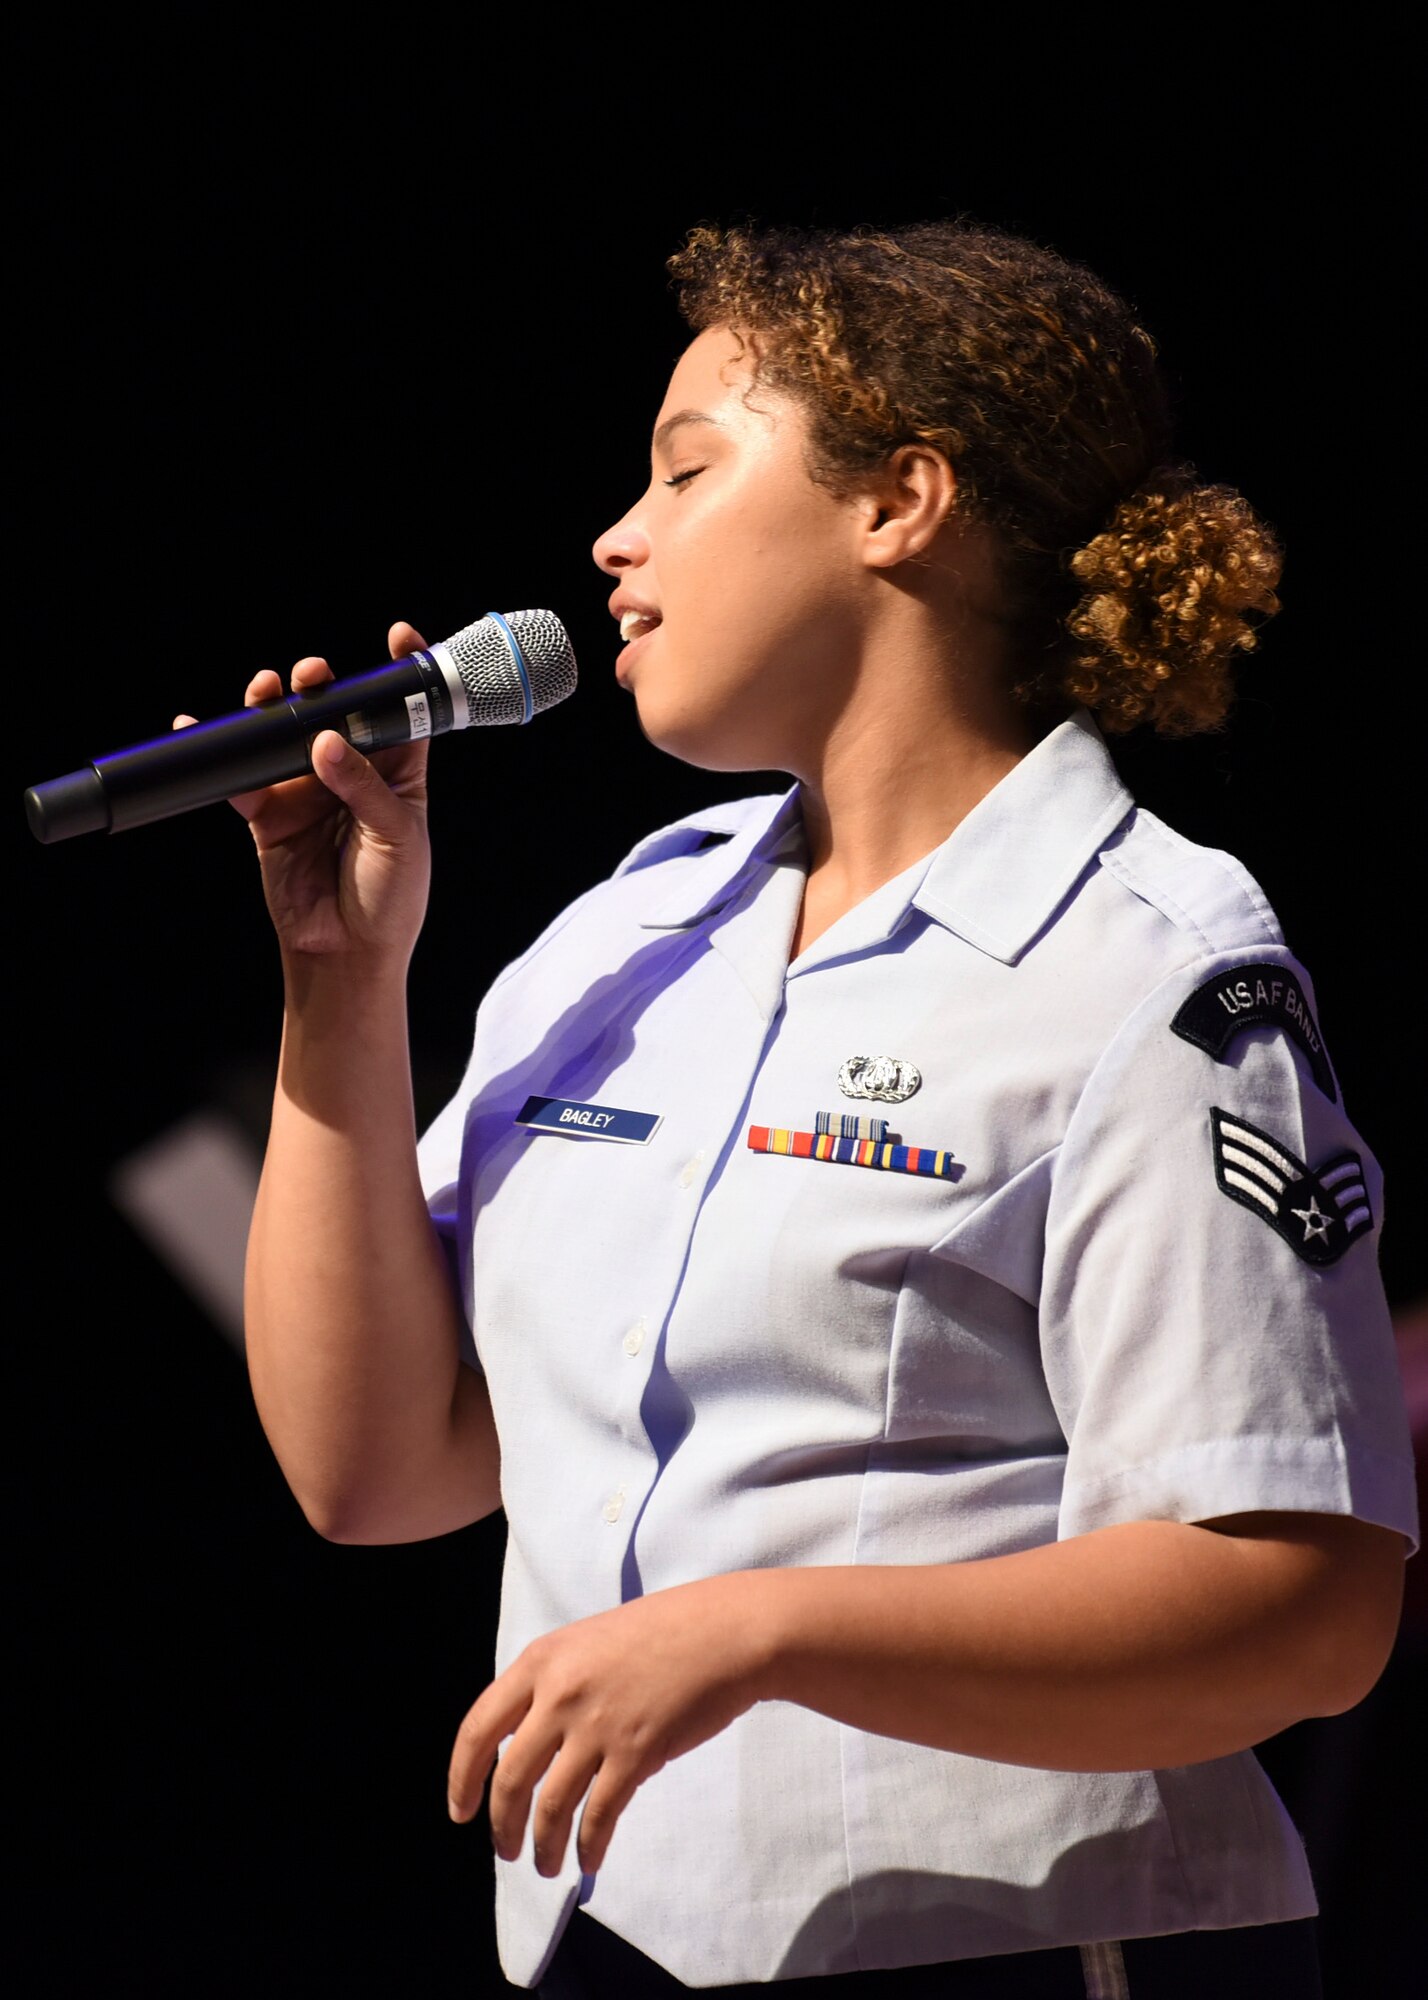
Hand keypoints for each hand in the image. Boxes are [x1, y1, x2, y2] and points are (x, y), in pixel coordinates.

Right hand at [172, 621, 432, 963]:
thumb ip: (363, 787)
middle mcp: (351, 773)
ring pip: (286, 734)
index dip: (400, 671)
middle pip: (334, 711)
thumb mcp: (397, 837)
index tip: (396, 635)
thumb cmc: (391, 897)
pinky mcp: (269, 813)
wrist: (347, 953)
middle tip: (313, 674)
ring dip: (274, 707)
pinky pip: (241, 776)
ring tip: (268, 691)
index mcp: (398, 773)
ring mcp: (308, 790)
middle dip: (323, 683)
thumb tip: (324, 740)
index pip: (401, 711)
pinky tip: (199, 726)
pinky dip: (220, 754)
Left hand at [447, 1575, 771, 1876]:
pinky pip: (598, 1815)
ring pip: (551, 1807)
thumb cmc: (661, 1632)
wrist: (724, 1632)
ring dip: (543, 1846)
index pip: (478, 1728)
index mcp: (541, 1661)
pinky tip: (589, 1860)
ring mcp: (597, 1725)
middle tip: (507, 1849)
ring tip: (546, 1865)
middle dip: (502, 1825)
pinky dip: (588, 1846)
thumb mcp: (587, 1643)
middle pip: (510, 1778)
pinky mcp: (635, 1754)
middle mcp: (560, 1694)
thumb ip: (553, 1685)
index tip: (460, 1810)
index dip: (462, 1777)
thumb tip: (527, 1743)